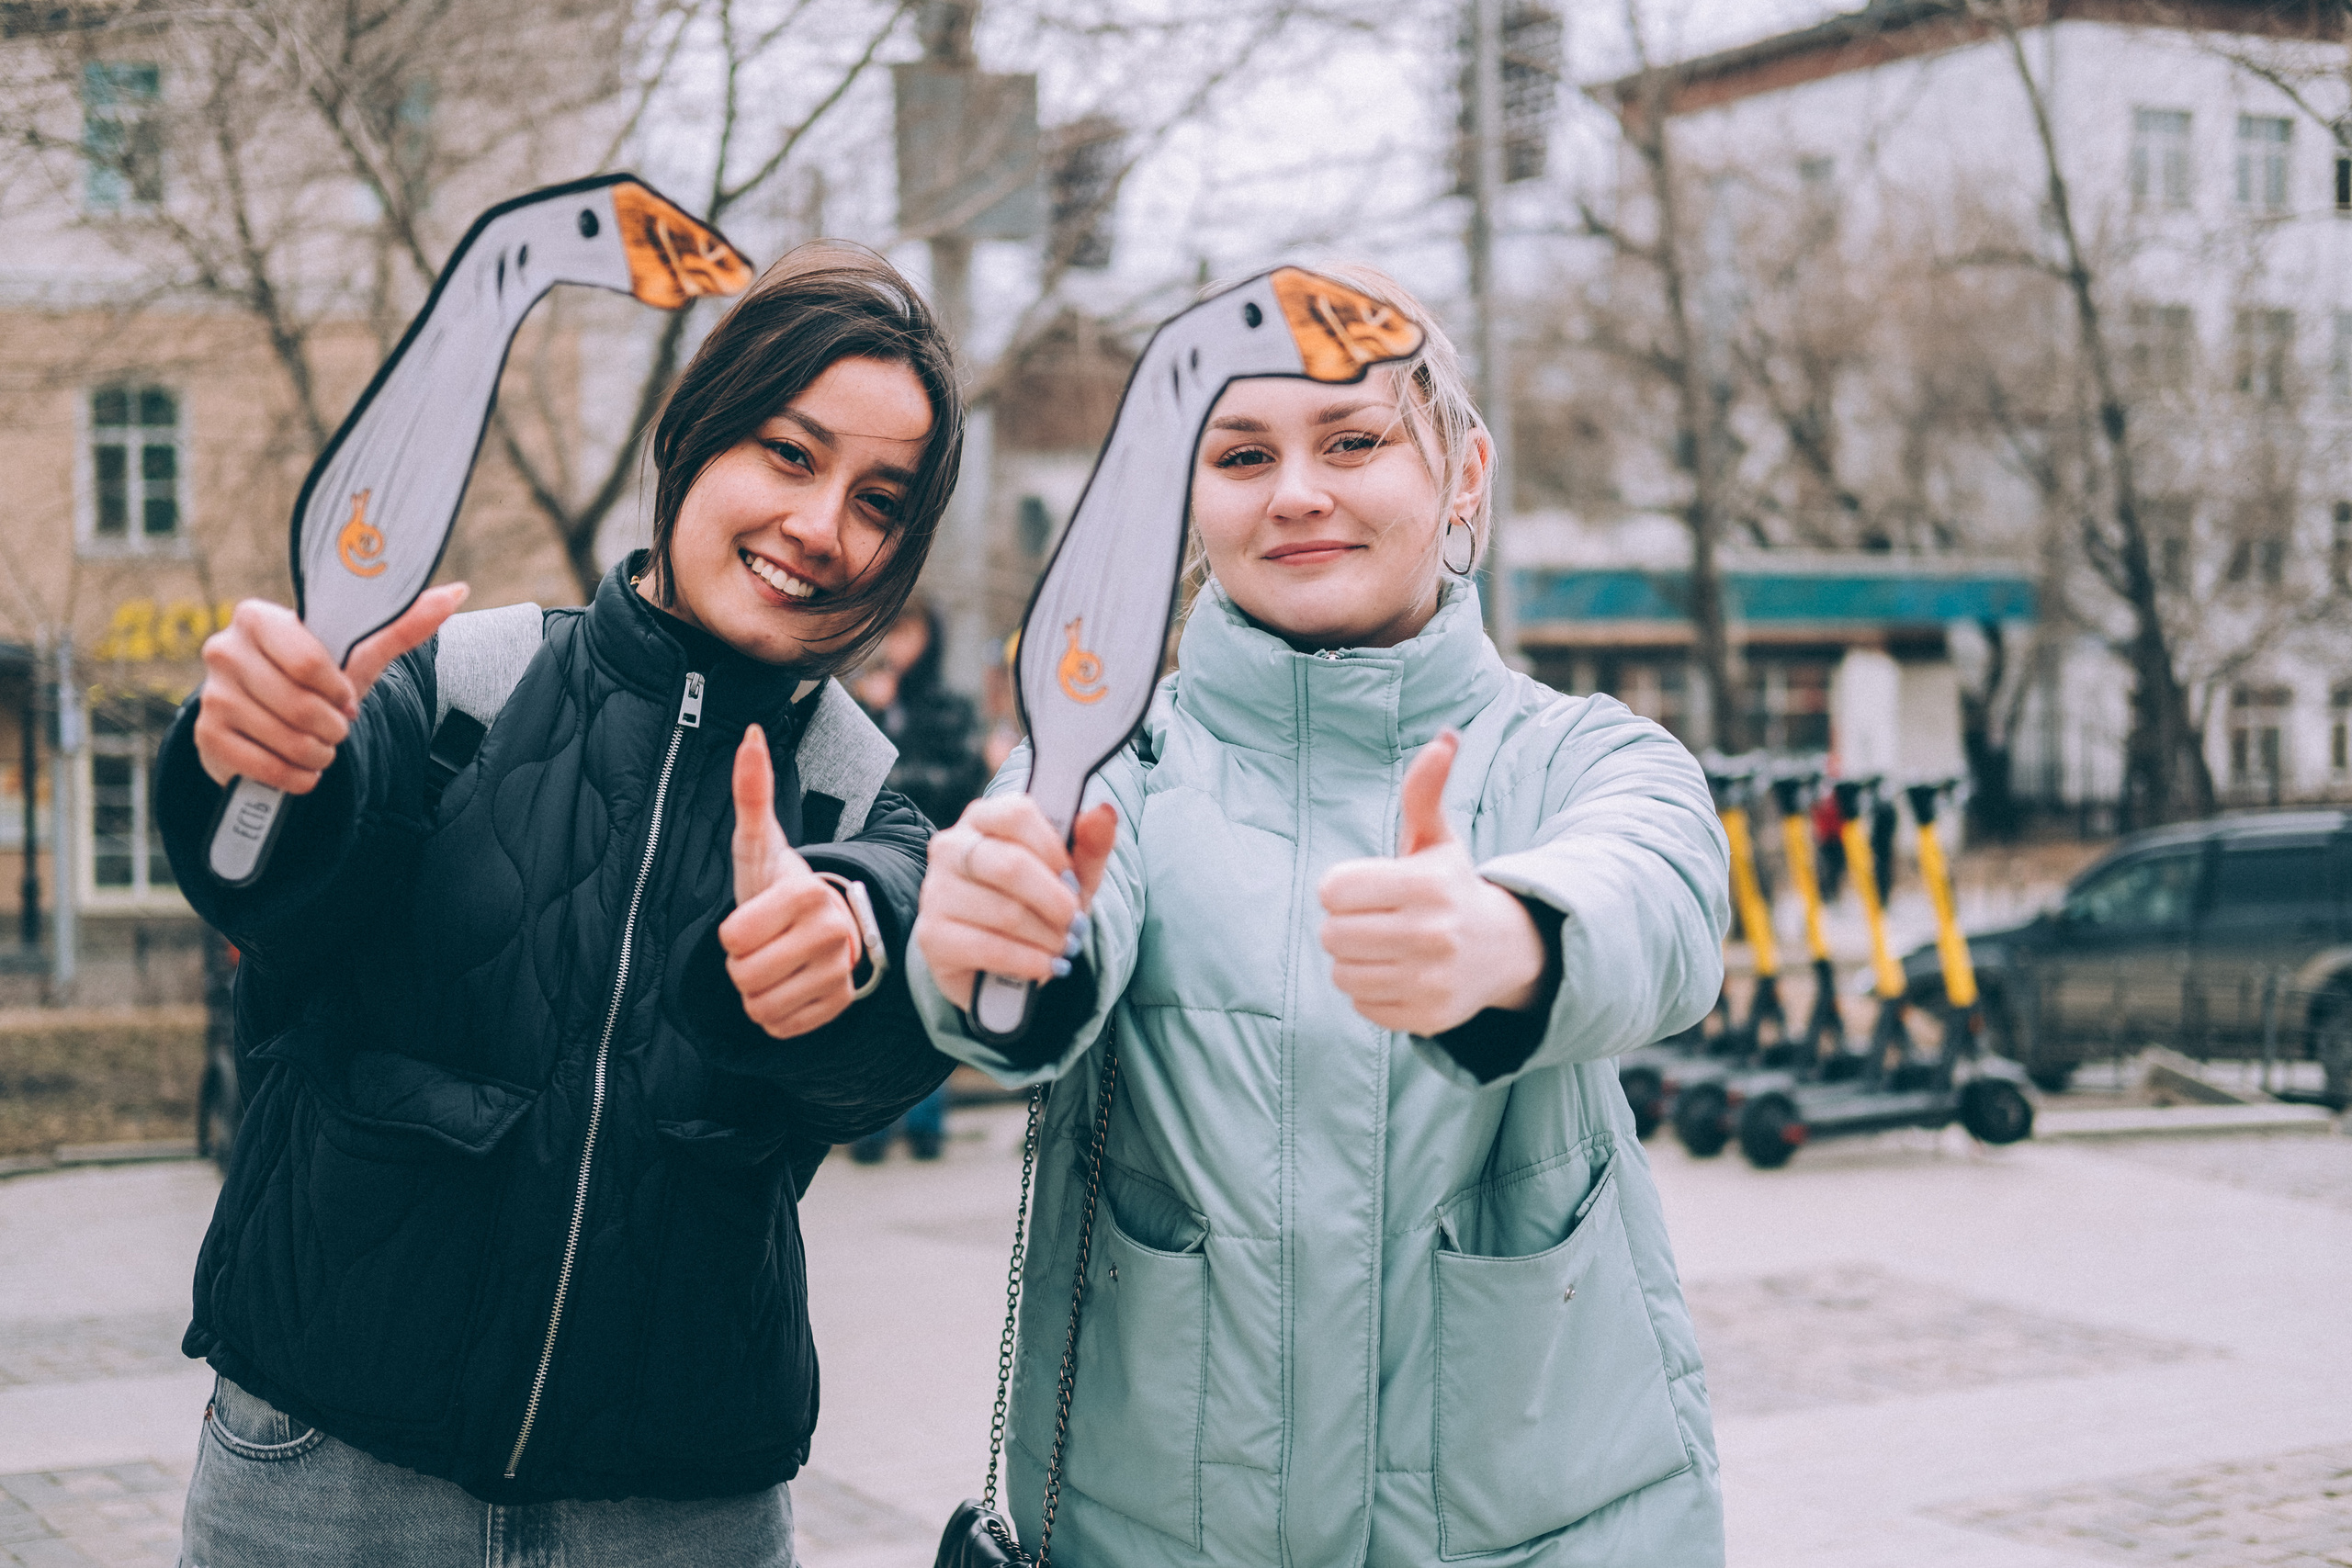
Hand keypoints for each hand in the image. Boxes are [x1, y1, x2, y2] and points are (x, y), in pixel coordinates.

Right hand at [194, 583, 468, 790]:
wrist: (268, 719)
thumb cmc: (316, 678)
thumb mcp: (356, 653)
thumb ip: (402, 624)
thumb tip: (456, 592)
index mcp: (257, 618)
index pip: (309, 662)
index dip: (338, 690)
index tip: (347, 697)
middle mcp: (224, 650)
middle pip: (300, 706)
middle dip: (333, 727)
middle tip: (335, 724)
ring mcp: (211, 695)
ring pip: (286, 740)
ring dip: (318, 753)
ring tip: (319, 743)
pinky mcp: (205, 737)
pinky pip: (267, 768)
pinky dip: (297, 776)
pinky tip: (300, 765)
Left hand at [719, 725, 862, 1039]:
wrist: (822, 926)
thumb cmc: (779, 884)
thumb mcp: (759, 843)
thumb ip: (751, 791)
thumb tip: (750, 733)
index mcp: (809, 895)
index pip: (732, 940)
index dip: (730, 932)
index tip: (753, 916)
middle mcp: (835, 935)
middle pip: (744, 977)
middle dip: (740, 965)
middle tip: (763, 943)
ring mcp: (841, 975)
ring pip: (760, 1008)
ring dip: (755, 991)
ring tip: (774, 964)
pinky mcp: (840, 1008)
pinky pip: (780, 1028)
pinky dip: (774, 1014)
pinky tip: (789, 986)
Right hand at [914, 794, 1116, 1007]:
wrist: (1002, 963)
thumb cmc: (1038, 905)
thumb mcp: (1073, 875)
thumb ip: (1090, 844)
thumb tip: (1104, 813)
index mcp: (983, 819)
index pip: (1016, 813)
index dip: (1054, 849)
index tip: (1072, 877)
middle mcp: (951, 848)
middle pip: (1010, 864)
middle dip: (1055, 900)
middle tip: (1075, 922)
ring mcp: (936, 892)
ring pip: (1005, 912)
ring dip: (1047, 936)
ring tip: (1063, 946)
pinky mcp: (931, 936)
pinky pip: (989, 948)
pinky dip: (1029, 961)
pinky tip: (1045, 966)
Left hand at [1319, 730, 1549, 1034]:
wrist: (1504, 951)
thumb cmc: (1450, 886)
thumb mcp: (1437, 839)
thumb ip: (1425, 792)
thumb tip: (1445, 738)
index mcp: (1427, 885)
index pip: (1332, 890)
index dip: (1341, 887)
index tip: (1368, 887)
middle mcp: (1433, 934)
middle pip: (1331, 935)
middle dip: (1344, 925)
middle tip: (1374, 920)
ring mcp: (1431, 980)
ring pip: (1342, 974)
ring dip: (1354, 961)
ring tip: (1385, 948)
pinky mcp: (1427, 1017)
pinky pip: (1361, 1006)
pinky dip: (1371, 993)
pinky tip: (1400, 974)